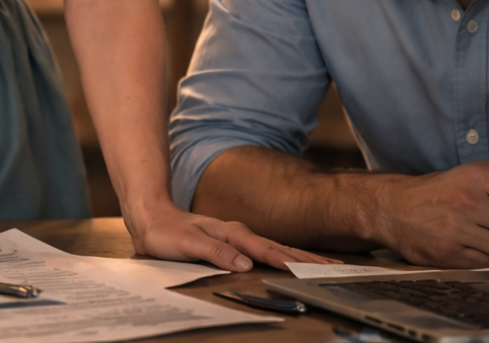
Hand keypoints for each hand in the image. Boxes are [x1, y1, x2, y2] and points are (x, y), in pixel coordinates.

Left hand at [126, 200, 336, 270]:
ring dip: (300, 256)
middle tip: (338, 267)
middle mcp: (237, 233)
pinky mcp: (233, 242)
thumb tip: (246, 264)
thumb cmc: (167, 233)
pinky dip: (283, 254)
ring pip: (275, 246)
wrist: (151, 218)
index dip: (292, 261)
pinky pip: (265, 249)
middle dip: (308, 258)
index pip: (267, 250)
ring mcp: (236, 236)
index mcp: (231, 234)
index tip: (317, 269)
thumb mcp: (187, 245)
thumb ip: (216, 253)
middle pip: (279, 247)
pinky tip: (290, 260)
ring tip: (326, 264)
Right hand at [368, 162, 488, 267]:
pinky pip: (487, 263)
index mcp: (477, 176)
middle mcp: (468, 200)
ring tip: (480, 232)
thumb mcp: (471, 178)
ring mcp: (457, 228)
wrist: (391, 208)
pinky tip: (475, 247)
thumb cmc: (438, 194)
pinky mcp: (449, 253)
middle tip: (487, 225)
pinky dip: (486, 257)